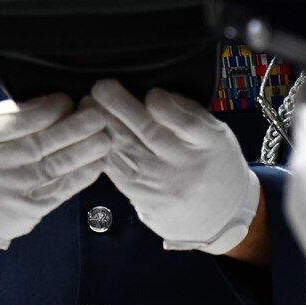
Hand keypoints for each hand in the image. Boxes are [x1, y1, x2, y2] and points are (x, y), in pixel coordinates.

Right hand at [0, 94, 110, 249]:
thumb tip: (58, 102)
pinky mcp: (27, 212)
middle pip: (41, 144)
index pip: (21, 120)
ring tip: (106, 135)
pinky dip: (83, 175)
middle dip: (76, 127)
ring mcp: (10, 193)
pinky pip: (61, 191)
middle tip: (99, 112)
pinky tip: (98, 161)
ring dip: (86, 151)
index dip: (50, 109)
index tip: (69, 99)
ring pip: (55, 168)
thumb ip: (15, 113)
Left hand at [87, 80, 258, 255]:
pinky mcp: (142, 199)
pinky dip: (101, 150)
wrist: (217, 217)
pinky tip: (91, 134)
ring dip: (103, 126)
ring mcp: (162, 186)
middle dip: (119, 107)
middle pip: (149, 134)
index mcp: (209, 145)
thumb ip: (190, 113)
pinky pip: (116, 172)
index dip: (163, 104)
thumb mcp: (217, 134)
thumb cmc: (215, 164)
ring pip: (127, 151)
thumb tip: (154, 95)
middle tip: (101, 87)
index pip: (186, 122)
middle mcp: (185, 167)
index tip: (150, 91)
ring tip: (88, 105)